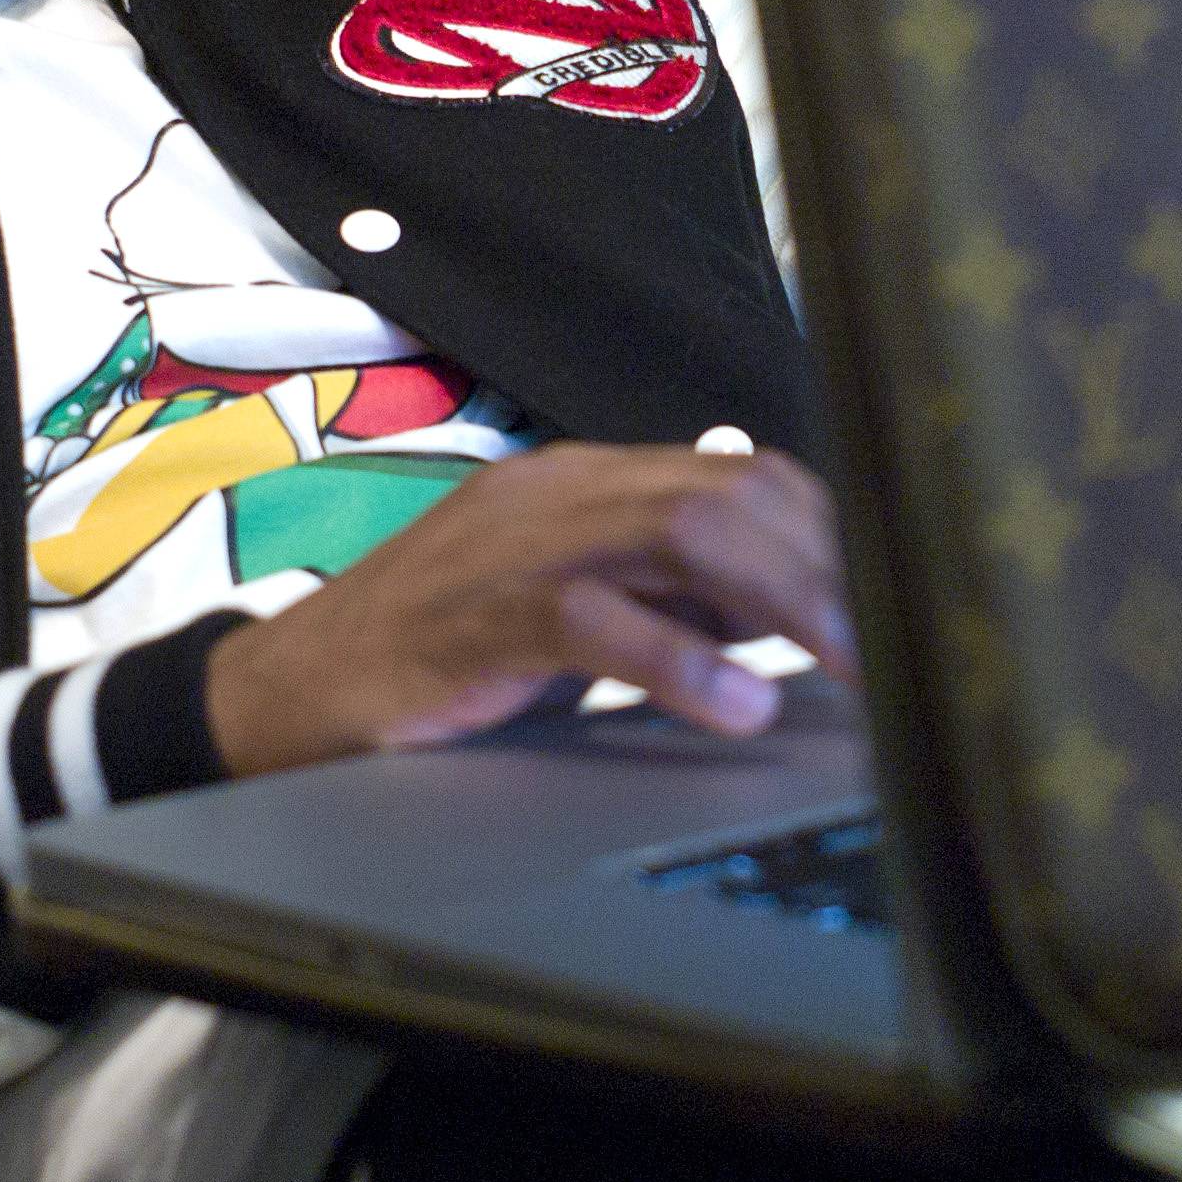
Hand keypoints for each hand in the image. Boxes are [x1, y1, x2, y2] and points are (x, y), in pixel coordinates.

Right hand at [202, 443, 860, 773]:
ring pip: (683, 531)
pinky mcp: (477, 617)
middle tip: (897, 645)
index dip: (830, 535)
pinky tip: (737, 705)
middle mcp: (561, 493)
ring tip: (849, 664)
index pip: (742, 476)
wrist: (284, 696)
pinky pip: (595, 618)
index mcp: (588, 483)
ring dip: (787, 599)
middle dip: (829, 565)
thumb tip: (804, 621)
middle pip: (732, 491)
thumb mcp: (578, 617)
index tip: (896, 599)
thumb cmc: (437, 661)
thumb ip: (677, 604)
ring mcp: (516, 546)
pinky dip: (681, 661)